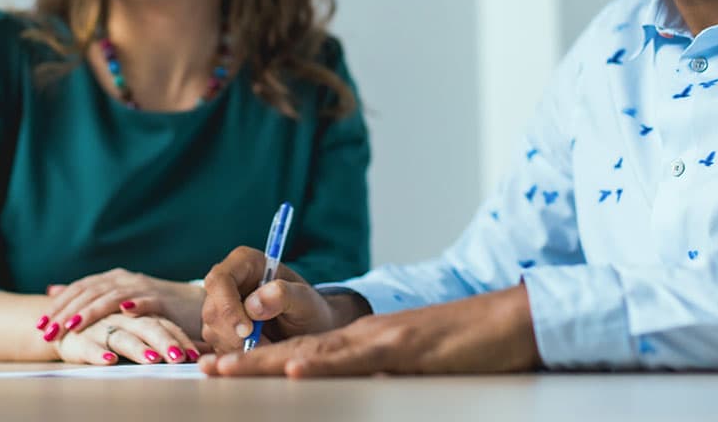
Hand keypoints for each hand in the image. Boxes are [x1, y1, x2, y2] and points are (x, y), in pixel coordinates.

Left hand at [37, 268, 204, 344]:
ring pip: (113, 297)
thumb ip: (87, 293)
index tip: (39, 324)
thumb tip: (53, 289)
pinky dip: (135, 305)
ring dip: (92, 311)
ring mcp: (145, 289)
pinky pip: (147, 302)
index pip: (80, 288)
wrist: (193, 306)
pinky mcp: (163, 301)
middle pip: (91, 293)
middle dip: (67, 312)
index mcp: (114, 279)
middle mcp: (126, 280)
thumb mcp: (117, 297)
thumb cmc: (153, 306)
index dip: (59, 305)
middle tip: (48, 331)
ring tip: (73, 326)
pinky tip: (124, 312)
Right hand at [54, 311, 203, 364]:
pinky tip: (109, 360)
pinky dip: (99, 353)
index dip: (180, 337)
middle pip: (148, 327)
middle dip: (165, 342)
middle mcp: (123, 317)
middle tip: (180, 357)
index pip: (165, 324)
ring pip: (122, 336)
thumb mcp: (137, 328)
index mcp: (140, 314)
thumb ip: (166, 336)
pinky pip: (89, 346)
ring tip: (152, 359)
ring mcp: (101, 326)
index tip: (196, 354)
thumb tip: (202, 351)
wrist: (63, 321)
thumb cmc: (109, 328)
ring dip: (137, 348)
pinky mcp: (78, 338)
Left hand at [199, 284, 541, 376]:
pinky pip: (357, 357)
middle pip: (298, 349)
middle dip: (249, 362)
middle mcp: (366, 336)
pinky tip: (293, 370)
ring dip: (267, 362)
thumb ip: (382, 378)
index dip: (262, 364)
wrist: (513, 321)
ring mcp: (384, 338)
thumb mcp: (416, 372)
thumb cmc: (470, 350)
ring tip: (226, 370)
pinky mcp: (406, 345)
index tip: (224, 372)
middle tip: (204, 370)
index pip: (306, 354)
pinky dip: (323, 364)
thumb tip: (350, 396)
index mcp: (366, 343)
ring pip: (316, 350)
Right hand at [201, 246, 364, 353]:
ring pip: (212, 332)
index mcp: (245, 262)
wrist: (312, 329)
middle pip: (212, 310)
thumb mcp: (305, 300)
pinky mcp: (220, 330)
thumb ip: (283, 295)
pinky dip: (237, 355)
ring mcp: (221, 307)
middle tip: (264, 345)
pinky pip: (217, 347)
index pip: (220, 280)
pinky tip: (260, 349)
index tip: (248, 331)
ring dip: (238, 347)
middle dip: (234, 335)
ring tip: (269, 345)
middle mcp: (228, 282)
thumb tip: (253, 304)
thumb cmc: (310, 309)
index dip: (227, 306)